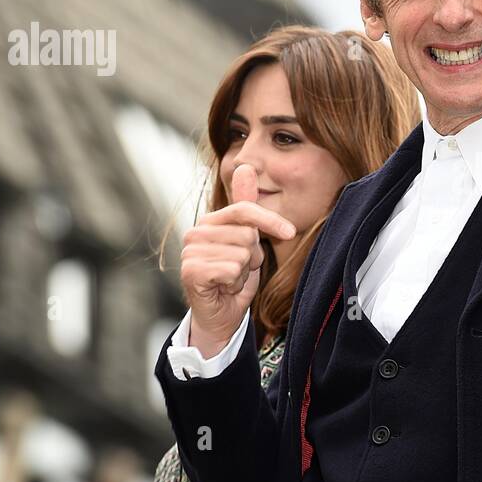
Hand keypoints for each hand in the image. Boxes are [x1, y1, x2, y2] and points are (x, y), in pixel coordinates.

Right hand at [179, 164, 295, 357]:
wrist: (220, 314)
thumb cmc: (234, 277)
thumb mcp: (248, 240)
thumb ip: (246, 206)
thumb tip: (245, 166)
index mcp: (210, 221)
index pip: (245, 210)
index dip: (271, 221)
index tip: (290, 232)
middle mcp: (196, 232)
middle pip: (247, 234)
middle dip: (253, 256)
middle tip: (240, 268)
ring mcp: (190, 251)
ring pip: (242, 253)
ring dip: (244, 271)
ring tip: (231, 278)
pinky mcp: (190, 271)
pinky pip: (231, 269)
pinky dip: (234, 282)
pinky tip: (224, 287)